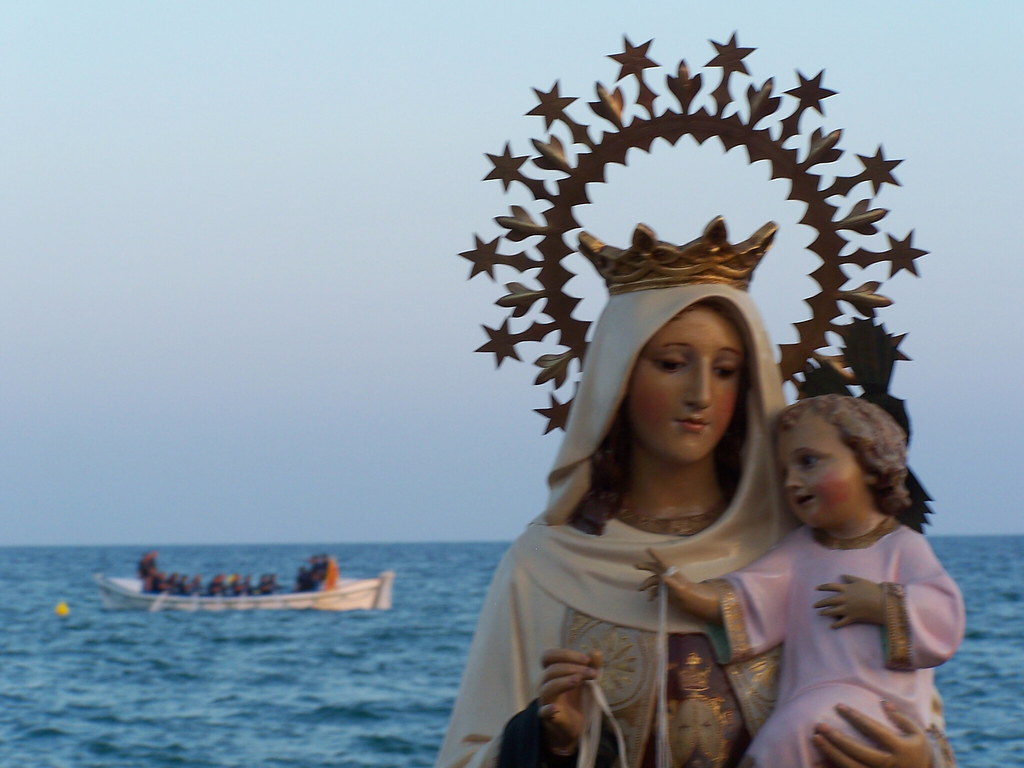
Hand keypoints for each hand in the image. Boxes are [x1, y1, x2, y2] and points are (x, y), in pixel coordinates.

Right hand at [538, 648, 601, 755]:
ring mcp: (545, 700)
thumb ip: (591, 666)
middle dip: (573, 668)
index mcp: (552, 672)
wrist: (570, 726)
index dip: (565, 654)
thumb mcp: (584, 680)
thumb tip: (596, 652)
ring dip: (564, 682)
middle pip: (552, 670)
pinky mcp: (548, 717)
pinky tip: (555, 708)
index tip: (586, 659)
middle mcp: (545, 684)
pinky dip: (548, 709)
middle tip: (593, 674)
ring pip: (547, 688)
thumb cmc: (575, 699)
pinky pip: (543, 712)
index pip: (549, 656)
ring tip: (578, 681)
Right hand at [635, 548, 686, 601]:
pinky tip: (650, 599)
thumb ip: (672, 582)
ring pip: (652, 581)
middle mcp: (667, 575)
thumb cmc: (688, 593)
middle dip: (645, 566)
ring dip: (645, 584)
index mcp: (671, 572)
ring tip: (640, 589)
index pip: (662, 561)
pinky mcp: (665, 591)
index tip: (648, 549)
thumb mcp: (680, 588)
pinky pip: (655, 590)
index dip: (655, 555)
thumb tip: (663, 577)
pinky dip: (651, 594)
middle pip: (655, 568)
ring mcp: (665, 583)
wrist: (693, 602)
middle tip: (636, 566)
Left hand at [813, 701, 931, 767]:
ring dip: (832, 754)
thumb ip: (901, 718)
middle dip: (838, 739)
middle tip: (820, 725)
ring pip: (851, 767)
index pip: (875, 731)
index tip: (839, 706)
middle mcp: (889, 765)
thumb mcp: (916, 734)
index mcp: (900, 749)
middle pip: (859, 753)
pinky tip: (817, 761)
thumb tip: (883, 703)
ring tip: (816, 739)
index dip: (857, 719)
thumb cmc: (916, 751)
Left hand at [815, 575, 884, 627]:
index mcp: (846, 589)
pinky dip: (836, 624)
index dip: (822, 587)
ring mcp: (848, 609)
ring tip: (820, 614)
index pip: (830, 586)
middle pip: (829, 600)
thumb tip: (842, 576)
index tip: (816, 588)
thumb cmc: (874, 590)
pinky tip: (831, 626)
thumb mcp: (861, 581)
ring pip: (832, 611)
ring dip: (825, 613)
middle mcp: (845, 599)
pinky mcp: (853, 618)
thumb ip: (850, 578)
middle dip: (820, 603)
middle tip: (814, 605)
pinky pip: (842, 622)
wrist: (884, 603)